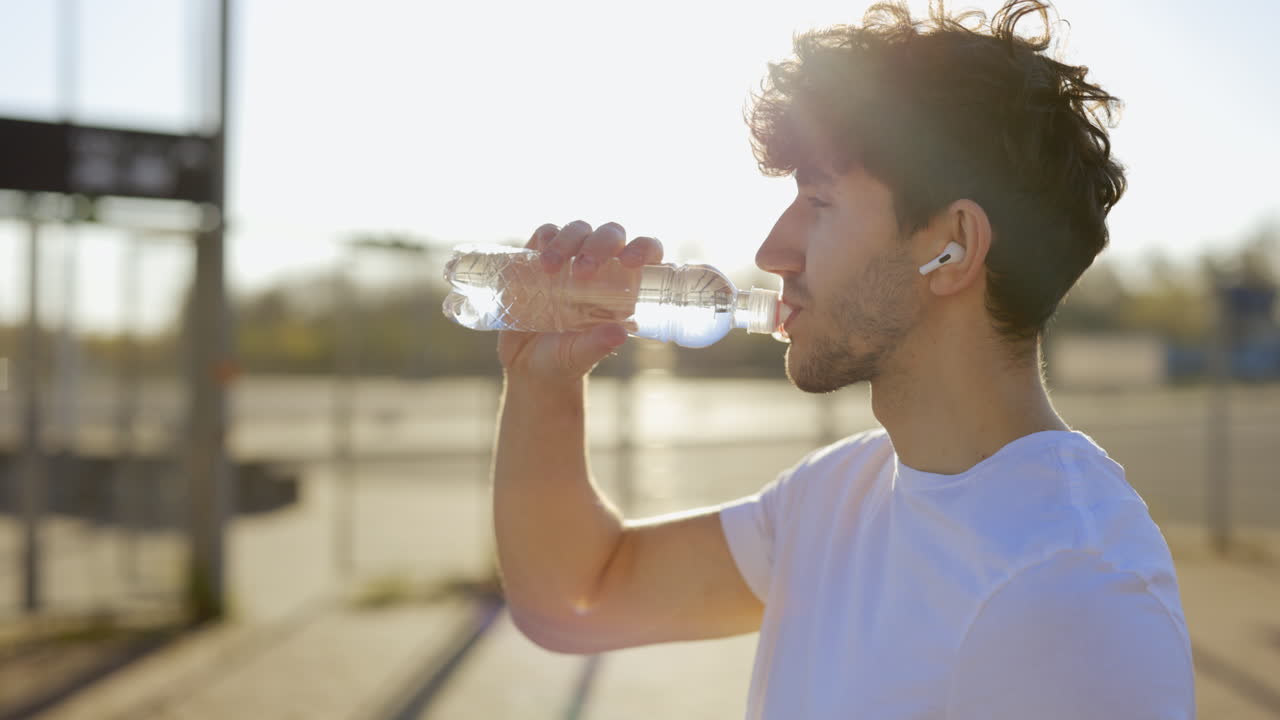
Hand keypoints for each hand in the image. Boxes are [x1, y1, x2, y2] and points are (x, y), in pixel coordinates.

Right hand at [498, 221, 662, 381]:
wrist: (527, 364)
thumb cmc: (564, 360)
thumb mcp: (579, 356)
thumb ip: (597, 345)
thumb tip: (620, 334)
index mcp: (623, 288)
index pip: (646, 253)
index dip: (644, 248)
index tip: (630, 261)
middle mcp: (601, 268)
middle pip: (612, 234)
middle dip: (601, 245)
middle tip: (582, 272)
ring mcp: (570, 260)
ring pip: (580, 229)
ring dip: (568, 241)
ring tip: (550, 269)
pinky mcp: (540, 258)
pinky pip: (546, 234)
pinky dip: (545, 239)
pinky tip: (539, 259)